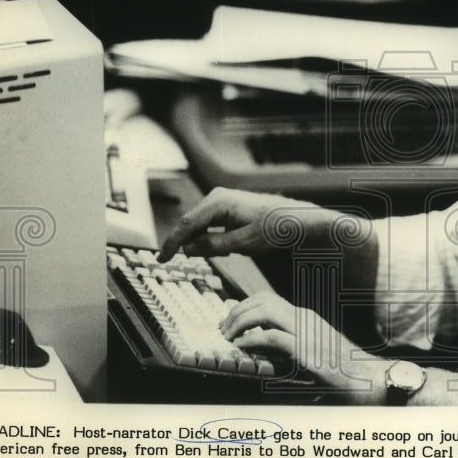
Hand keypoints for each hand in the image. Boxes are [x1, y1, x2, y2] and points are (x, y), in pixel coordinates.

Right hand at [158, 187, 334, 261]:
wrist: (296, 219)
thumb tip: (188, 249)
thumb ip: (214, 246)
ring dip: (203, 242)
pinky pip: (211, 225)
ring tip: (225, 252)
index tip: (161, 258)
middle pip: (190, 224)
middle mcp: (217, 197)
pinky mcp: (228, 208)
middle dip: (186, 244)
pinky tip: (228, 248)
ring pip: (200, 225)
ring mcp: (222, 201)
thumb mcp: (243, 242)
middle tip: (180, 260)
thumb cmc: (275, 228)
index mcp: (218, 202)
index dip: (171, 243)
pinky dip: (212, 238)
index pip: (186, 225)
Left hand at [222, 292, 386, 404]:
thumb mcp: (315, 349)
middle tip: (223, 329)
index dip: (244, 305)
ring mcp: (305, 332)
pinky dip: (251, 339)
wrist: (368, 378)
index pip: (268, 299)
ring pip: (264, 312)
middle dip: (237, 312)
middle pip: (262, 300)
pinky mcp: (306, 350)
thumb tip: (265, 347)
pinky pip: (271, 337)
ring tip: (229, 337)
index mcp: (305, 317)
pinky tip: (241, 347)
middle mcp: (304, 318)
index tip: (230, 321)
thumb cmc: (343, 369)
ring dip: (240, 322)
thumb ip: (293, 343)